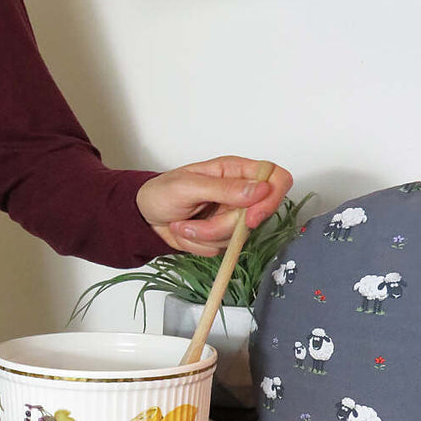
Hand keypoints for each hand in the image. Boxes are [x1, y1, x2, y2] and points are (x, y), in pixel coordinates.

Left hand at [136, 155, 292, 255]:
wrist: (144, 216)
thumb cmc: (162, 192)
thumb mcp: (189, 186)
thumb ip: (225, 188)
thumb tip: (260, 189)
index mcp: (235, 171)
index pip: (276, 179)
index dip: (272, 199)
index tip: (251, 218)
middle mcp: (239, 194)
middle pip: (255, 218)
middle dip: (220, 226)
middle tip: (192, 222)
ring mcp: (232, 216)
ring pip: (236, 238)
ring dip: (204, 236)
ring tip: (182, 224)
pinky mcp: (222, 236)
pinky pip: (221, 249)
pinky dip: (199, 245)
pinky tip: (185, 232)